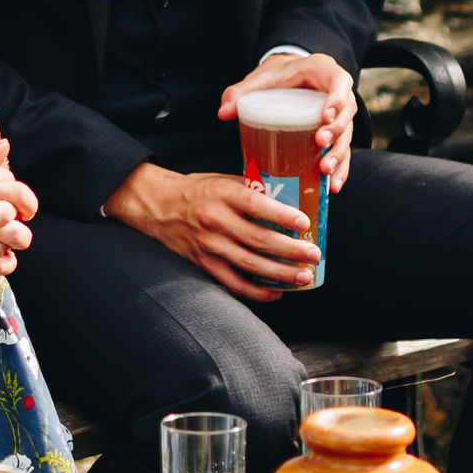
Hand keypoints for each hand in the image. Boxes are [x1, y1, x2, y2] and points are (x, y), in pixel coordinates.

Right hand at [106, 162, 318, 302]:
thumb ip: (252, 188)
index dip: (282, 215)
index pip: (256, 205)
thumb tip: (288, 198)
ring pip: (249, 264)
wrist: (159, 206)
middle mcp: (215, 221)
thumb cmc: (197, 191)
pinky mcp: (205, 264)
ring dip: (280, 273)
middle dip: (290, 250)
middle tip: (313, 254)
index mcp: (222, 194)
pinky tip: (277, 292)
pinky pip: (234, 283)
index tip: (304, 222)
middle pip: (258, 239)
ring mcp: (209, 245)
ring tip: (303, 277)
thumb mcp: (223, 179)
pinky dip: (257, 291)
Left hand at [217, 50, 354, 191]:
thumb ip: (240, 92)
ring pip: (347, 134)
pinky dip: (341, 168)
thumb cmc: (276, 76)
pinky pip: (344, 150)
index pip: (339, 81)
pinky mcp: (338, 132)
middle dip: (337, 131)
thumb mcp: (260, 79)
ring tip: (325, 170)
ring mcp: (341, 114)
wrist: (287, 77)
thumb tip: (223, 113)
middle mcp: (338, 92)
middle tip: (320, 143)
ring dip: (339, 154)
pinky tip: (333, 186)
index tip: (325, 115)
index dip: (337, 98)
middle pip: (347, 112)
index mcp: (323, 71)